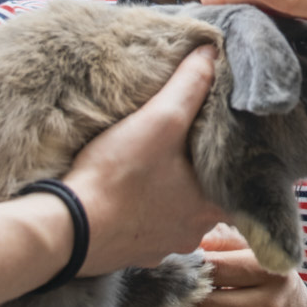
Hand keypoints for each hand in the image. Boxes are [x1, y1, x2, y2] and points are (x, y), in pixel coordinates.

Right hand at [62, 48, 227, 274]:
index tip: (221, 137)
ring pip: (178, 214)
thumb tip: (212, 54)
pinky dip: (144, 210)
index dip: (231, 155)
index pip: (240, 179)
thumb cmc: (118, 177)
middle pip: (209, 197)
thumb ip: (189, 86)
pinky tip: (130, 192)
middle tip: (186, 145)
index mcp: (213, 205)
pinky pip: (149, 228)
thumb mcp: (158, 120)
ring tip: (157, 165)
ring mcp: (163, 246)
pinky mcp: (134, 253)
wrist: (67, 228)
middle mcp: (195, 233)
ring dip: (171, 193)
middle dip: (198, 172)